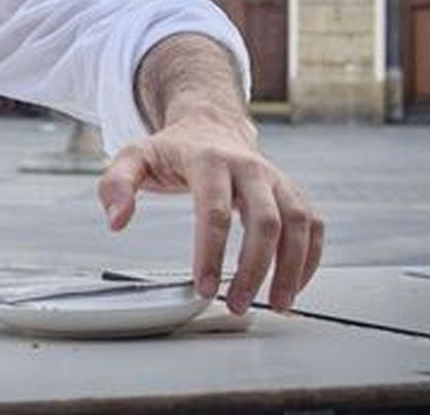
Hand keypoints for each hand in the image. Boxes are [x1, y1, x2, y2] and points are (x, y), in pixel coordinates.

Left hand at [96, 102, 321, 314]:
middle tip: (237, 304)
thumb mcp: (134, 157)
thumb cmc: (172, 149)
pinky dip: (310, 256)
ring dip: (292, 268)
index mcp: (209, 160)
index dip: (210, 252)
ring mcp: (275, 179)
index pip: (214, 210)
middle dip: (254, 269)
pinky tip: (294, 284)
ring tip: (277, 304)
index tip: (204, 287)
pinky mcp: (290, 192)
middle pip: (265, 221)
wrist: (209, 125)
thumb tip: (117, 220)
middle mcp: (249, 168)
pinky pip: (313, 225)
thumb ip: (116, 185)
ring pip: (298, 223)